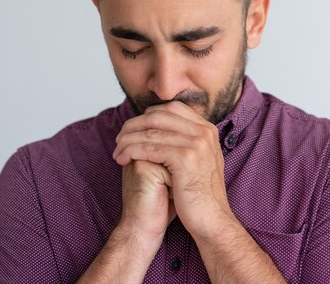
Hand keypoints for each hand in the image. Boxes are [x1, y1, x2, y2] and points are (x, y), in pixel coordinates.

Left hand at [113, 101, 232, 238]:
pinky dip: (130, 151)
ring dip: (128, 139)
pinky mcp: (185, 157)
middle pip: (159, 115)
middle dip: (134, 125)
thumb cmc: (199, 194)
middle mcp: (204, 131)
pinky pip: (148, 147)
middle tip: (120, 138)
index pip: (172, 108)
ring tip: (117, 150)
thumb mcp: (199, 160)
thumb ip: (186, 141)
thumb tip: (162, 129)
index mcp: (208, 129)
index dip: (149, 115)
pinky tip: (121, 159)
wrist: (212, 220)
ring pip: (150, 131)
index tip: (134, 129)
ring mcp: (197, 143)